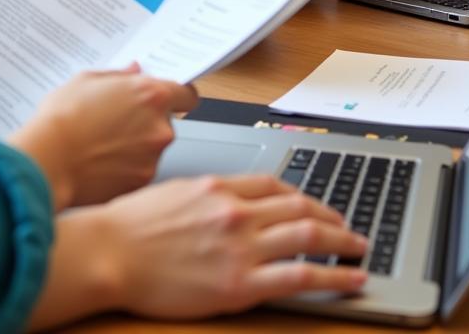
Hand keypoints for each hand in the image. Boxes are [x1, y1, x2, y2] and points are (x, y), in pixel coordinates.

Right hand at [9, 64, 198, 209]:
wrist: (46, 162)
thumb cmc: (61, 120)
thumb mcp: (86, 81)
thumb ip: (119, 76)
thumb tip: (134, 72)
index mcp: (151, 96)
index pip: (187, 94)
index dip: (178, 96)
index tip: (169, 100)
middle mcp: (160, 127)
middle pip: (166, 122)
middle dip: (147, 122)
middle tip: (117, 123)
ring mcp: (152, 158)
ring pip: (152, 149)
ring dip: (137, 147)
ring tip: (102, 145)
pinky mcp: (140, 183)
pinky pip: (139, 171)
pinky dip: (126, 169)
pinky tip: (101, 163)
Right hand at [28, 174, 366, 328]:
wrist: (108, 251)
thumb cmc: (129, 226)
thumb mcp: (174, 192)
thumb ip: (209, 195)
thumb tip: (231, 199)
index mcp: (219, 186)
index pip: (275, 184)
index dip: (304, 195)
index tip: (316, 205)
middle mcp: (236, 210)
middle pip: (299, 208)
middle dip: (332, 217)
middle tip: (350, 228)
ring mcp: (241, 245)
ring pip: (308, 236)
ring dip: (342, 242)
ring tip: (359, 249)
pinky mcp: (240, 283)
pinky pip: (299, 276)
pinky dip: (333, 277)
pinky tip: (351, 279)